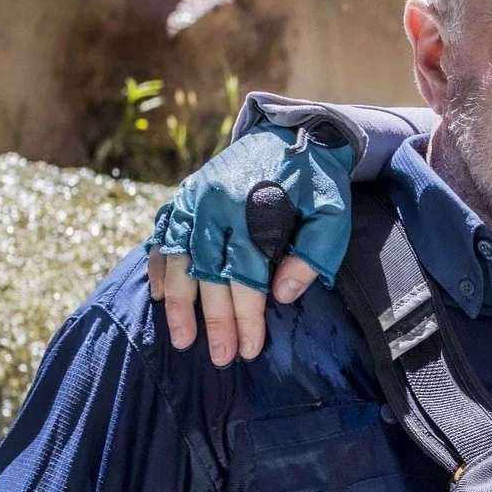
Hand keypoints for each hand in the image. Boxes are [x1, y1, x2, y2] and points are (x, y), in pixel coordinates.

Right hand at [145, 123, 353, 363]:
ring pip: (179, 259)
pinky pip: (163, 235)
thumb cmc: (318, 184)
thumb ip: (313, 254)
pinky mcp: (184, 194)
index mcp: (252, 210)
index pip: (244, 277)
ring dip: (178, 303)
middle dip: (213, 320)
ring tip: (182, 339)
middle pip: (208, 274)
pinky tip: (160, 297)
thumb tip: (283, 295)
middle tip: (220, 357)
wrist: (294, 134)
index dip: (246, 316)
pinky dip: (160, 267)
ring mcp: (194, 199)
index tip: (249, 349)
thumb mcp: (332, 215)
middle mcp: (215, 205)